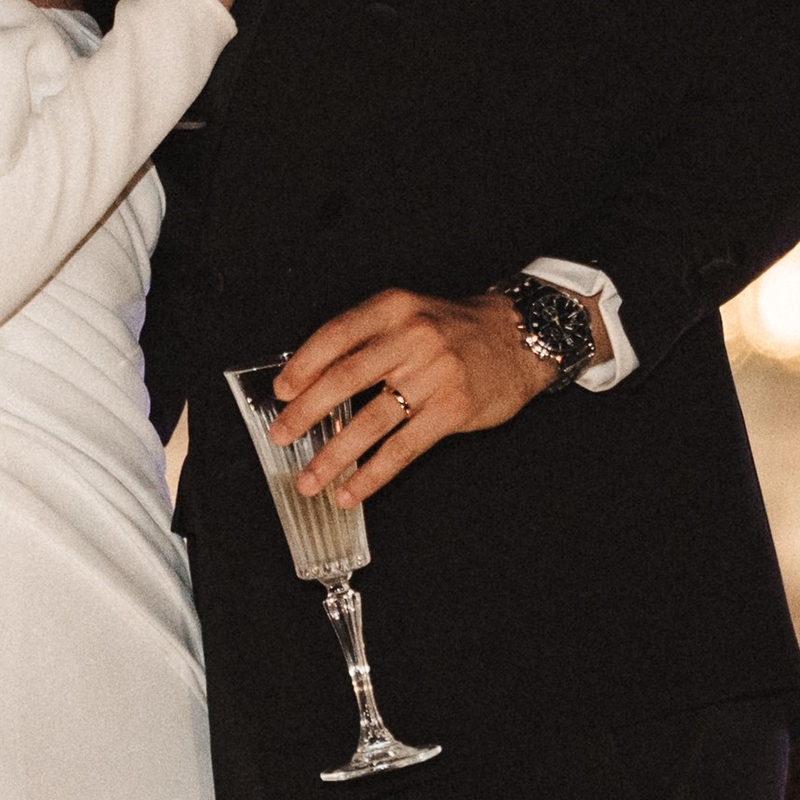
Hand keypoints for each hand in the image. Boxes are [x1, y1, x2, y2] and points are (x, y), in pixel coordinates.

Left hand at [272, 283, 606, 504]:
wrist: (519, 338)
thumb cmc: (453, 330)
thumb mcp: (410, 315)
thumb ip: (368, 340)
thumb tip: (312, 383)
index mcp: (394, 308)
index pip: (336, 335)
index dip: (303, 365)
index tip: (281, 392)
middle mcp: (412, 337)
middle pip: (346, 378)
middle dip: (307, 411)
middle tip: (281, 435)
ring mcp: (434, 375)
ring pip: (371, 420)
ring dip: (334, 455)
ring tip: (309, 479)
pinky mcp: (452, 410)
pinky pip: (403, 448)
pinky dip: (372, 474)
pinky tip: (352, 491)